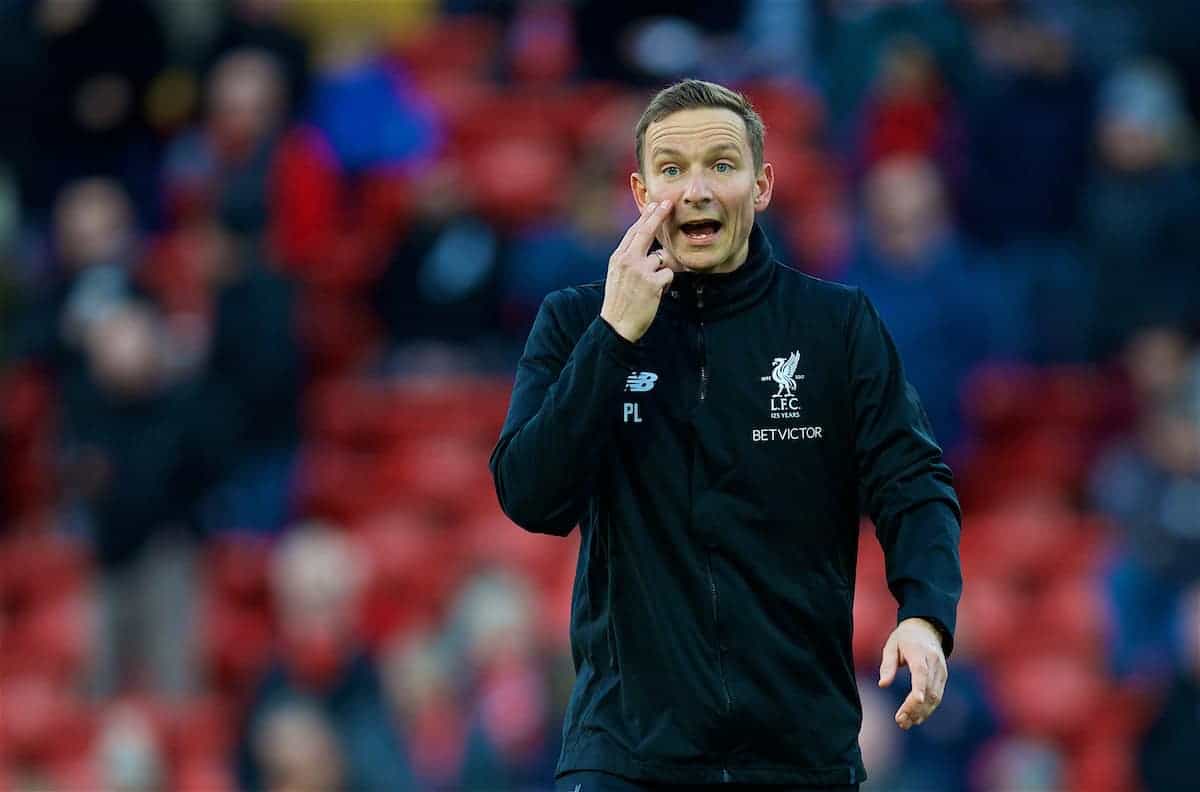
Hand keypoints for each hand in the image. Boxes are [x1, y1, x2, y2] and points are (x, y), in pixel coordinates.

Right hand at [600, 200, 677, 342]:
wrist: (616, 325)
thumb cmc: (619, 301)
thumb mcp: (618, 276)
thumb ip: (630, 259)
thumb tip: (650, 249)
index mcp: (618, 258)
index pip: (633, 232)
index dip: (645, 218)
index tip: (654, 204)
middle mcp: (627, 260)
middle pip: (646, 232)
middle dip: (658, 216)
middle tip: (668, 204)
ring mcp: (640, 271)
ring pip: (662, 258)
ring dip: (661, 270)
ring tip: (648, 287)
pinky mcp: (653, 283)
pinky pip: (669, 274)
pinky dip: (666, 283)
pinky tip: (655, 293)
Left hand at [878, 617, 946, 729]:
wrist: (927, 629)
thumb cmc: (904, 638)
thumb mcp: (891, 646)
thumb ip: (887, 665)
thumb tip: (883, 684)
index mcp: (919, 652)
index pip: (921, 672)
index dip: (919, 687)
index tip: (915, 701)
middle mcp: (934, 662)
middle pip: (928, 689)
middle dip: (914, 708)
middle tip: (900, 721)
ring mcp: (941, 671)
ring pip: (935, 696)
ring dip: (921, 712)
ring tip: (905, 724)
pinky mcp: (943, 677)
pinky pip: (937, 696)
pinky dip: (927, 709)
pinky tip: (916, 718)